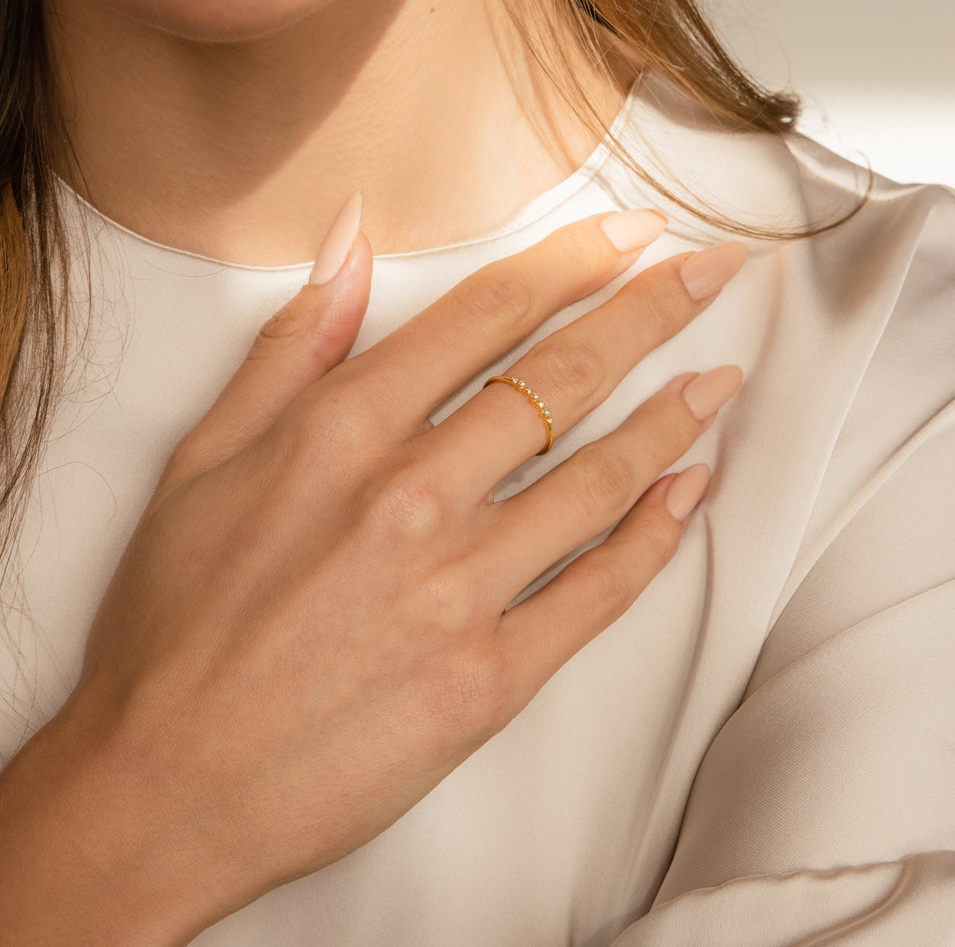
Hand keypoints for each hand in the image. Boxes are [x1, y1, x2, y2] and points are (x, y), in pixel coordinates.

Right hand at [0, 202, 744, 945]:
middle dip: (651, 311)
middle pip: (564, 378)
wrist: (168, 786)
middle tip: (710, 271)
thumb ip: (291, 346)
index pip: (489, 313)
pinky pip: (602, 589)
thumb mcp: (203, 460)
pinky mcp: (493, 676)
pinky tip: (692, 491)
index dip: (574, 261)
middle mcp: (414, 496)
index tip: (632, 233)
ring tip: (721, 378)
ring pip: (601, 477)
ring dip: (673, 417)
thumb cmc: (175, 623)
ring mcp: (462, 589)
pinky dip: (658, 534)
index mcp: (342, 431)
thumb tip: (350, 241)